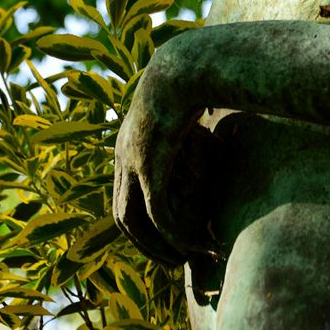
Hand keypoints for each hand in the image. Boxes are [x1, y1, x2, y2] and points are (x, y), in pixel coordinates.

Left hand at [112, 36, 220, 264]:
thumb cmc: (191, 78)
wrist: (184, 67)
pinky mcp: (149, 168)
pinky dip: (174, 236)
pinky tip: (194, 247)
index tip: (166, 234)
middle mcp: (122, 156)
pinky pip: (158, 215)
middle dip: (146, 244)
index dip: (142, 219)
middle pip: (122, 216)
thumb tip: (207, 115)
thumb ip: (189, 118)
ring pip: (134, 224)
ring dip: (157, 248)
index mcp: (127, 142)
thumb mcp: (186, 103)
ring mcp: (132, 163)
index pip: (124, 194)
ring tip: (182, 262)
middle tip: (172, 259)